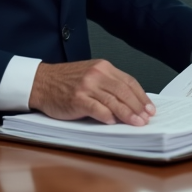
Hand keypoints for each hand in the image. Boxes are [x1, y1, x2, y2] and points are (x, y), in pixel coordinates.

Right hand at [28, 60, 155, 125]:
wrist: (41, 82)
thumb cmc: (65, 81)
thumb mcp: (90, 75)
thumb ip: (108, 84)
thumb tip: (131, 102)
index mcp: (103, 67)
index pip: (129, 82)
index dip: (141, 96)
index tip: (149, 108)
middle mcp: (96, 74)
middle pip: (124, 92)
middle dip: (138, 107)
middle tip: (146, 119)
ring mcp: (87, 86)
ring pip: (113, 101)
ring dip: (127, 114)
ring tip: (136, 123)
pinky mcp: (77, 99)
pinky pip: (97, 108)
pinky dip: (107, 116)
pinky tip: (113, 122)